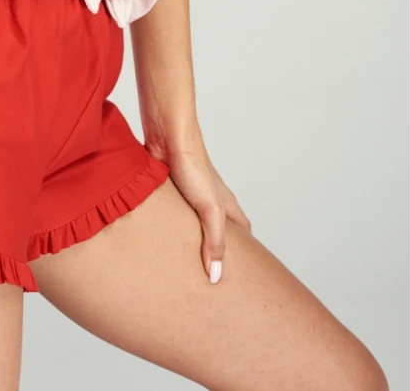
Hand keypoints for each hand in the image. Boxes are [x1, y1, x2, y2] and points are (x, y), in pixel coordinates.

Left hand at [154, 135, 252, 283]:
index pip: (244, 230)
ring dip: (191, 238)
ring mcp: (188, 193)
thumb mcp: (209, 208)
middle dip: (217, 248)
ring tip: (184, 262)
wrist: (165, 134)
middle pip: (219, 228)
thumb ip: (214, 241)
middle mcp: (209, 198)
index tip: (246, 271)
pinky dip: (170, 226)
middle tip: (212, 274)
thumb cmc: (192, 164)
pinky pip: (173, 212)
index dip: (248, 251)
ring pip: (194, 221)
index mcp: (225, 203)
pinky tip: (161, 236)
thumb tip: (216, 276)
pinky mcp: (168, 189)